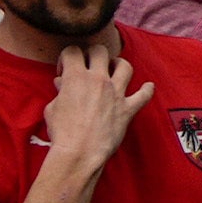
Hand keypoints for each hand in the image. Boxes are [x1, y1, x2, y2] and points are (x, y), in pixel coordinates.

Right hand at [39, 36, 144, 180]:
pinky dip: (147, 90)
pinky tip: (148, 86)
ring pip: (125, 66)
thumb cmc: (62, 133)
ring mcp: (116, 93)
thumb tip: (62, 83)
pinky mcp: (127, 109)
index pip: (73, 51)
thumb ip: (60, 91)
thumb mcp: (53, 108)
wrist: (79, 152)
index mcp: (76, 77)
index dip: (66, 58)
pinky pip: (144, 95)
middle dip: (92, 54)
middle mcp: (98, 80)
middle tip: (88, 65)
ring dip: (118, 64)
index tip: (64, 70)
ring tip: (113, 69)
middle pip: (100, 51)